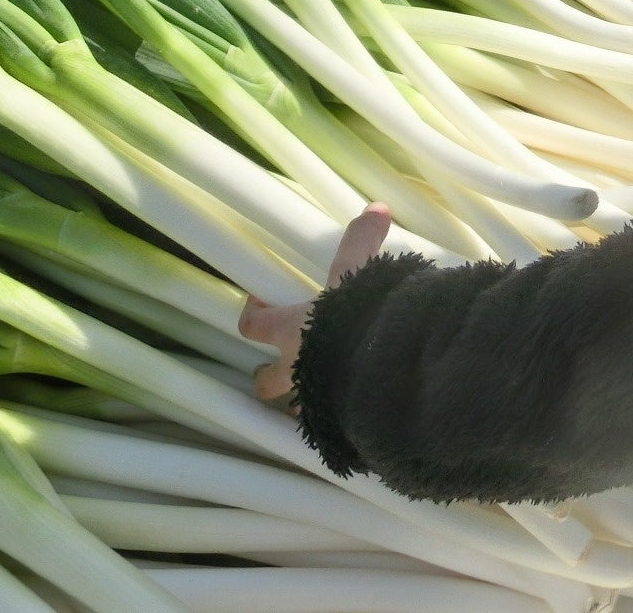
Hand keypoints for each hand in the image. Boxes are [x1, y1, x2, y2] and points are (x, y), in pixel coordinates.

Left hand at [240, 204, 393, 405]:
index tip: (259, 303)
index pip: (254, 326)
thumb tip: (376, 208)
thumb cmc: (354, 320)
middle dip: (268, 376)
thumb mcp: (358, 274)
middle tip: (281, 365)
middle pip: (265, 381)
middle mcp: (295, 368)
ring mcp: (314, 401)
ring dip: (305, 399)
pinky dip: (338, 416)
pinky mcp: (339, 422)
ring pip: (296, 406)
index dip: (253, 315)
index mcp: (290, 330)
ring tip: (324, 391)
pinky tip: (353, 410)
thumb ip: (363, 241)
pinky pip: (331, 423)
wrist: (379, 371)